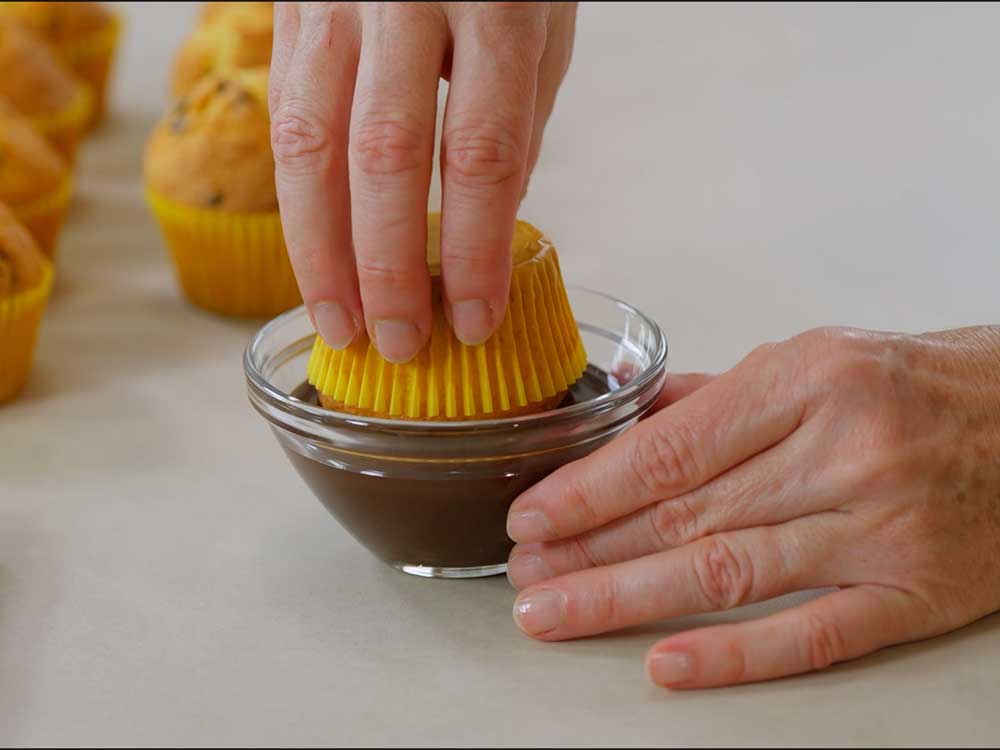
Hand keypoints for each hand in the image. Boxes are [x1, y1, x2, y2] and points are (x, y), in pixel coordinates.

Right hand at [269, 2, 576, 361]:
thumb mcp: (541, 24)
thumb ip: (512, 121)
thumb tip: (483, 225)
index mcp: (499, 4)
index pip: (483, 152)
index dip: (475, 248)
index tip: (472, 320)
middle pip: (385, 156)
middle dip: (387, 266)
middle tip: (396, 344)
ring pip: (310, 142)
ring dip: (320, 248)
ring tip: (338, 321)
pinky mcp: (292, 6)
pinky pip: (283, 114)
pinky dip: (296, 197)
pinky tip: (312, 252)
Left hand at [506, 326, 999, 688]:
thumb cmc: (919, 384)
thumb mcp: (816, 360)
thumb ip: (719, 394)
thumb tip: (629, 415)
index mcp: (808, 381)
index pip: (672, 448)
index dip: (590, 488)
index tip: (533, 516)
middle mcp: (842, 452)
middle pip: (686, 513)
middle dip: (590, 549)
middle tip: (525, 576)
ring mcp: (880, 528)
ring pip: (729, 573)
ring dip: (627, 599)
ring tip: (557, 614)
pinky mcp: (914, 592)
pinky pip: (813, 631)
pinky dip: (734, 655)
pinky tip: (664, 665)